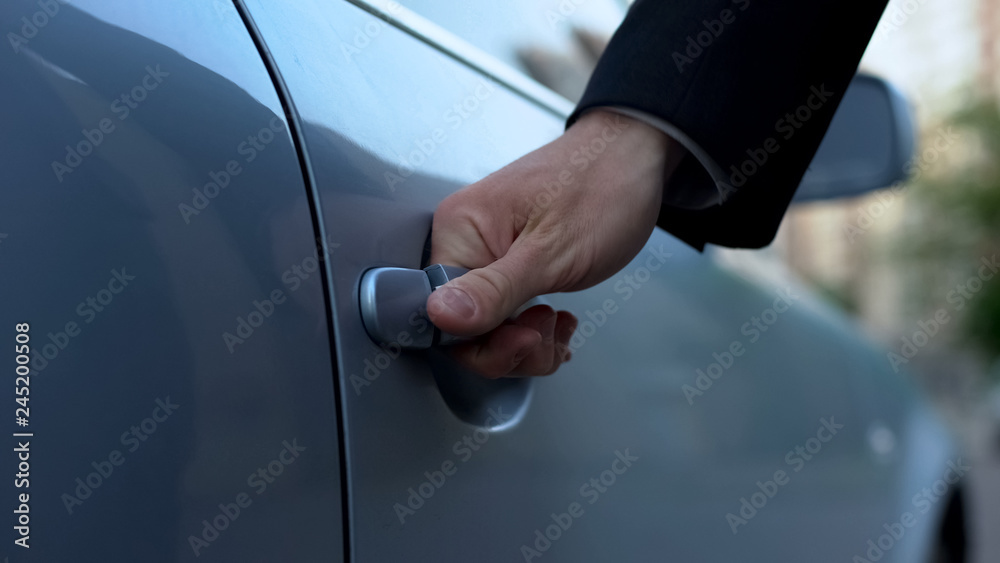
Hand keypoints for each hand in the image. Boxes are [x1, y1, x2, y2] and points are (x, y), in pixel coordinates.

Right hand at [427, 109, 682, 376]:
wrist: (634, 156)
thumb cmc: (602, 186)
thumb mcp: (552, 250)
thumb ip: (495, 288)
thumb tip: (439, 314)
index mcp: (459, 230)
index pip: (439, 313)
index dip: (480, 340)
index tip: (525, 338)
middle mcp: (464, 241)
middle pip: (461, 327)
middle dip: (510, 345)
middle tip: (547, 333)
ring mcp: (486, 254)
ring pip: (487, 328)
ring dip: (528, 341)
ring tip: (559, 323)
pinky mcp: (509, 265)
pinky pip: (506, 314)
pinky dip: (535, 330)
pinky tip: (559, 321)